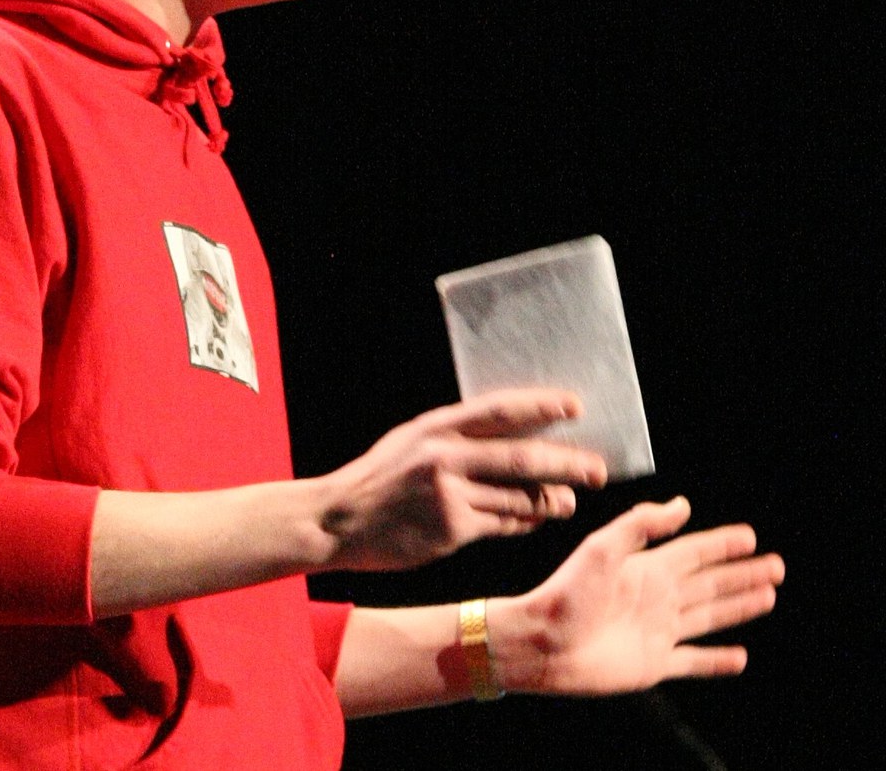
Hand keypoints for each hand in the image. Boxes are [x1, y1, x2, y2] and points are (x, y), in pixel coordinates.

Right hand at [316, 389, 607, 571]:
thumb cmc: (378, 480)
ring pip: (518, 498)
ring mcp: (449, 495)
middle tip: (598, 469)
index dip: (541, 406)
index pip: (500, 410)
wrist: (337, 520)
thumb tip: (508, 436)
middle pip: (523, 458)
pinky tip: (533, 521)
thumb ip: (454, 438)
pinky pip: (501, 525)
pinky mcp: (451, 530)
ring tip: (568, 502)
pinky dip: (522, 523)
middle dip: (567, 463)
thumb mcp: (410, 443)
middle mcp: (445, 457)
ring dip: (550, 501)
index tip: (575, 406)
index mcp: (436, 427)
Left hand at [487, 497, 784, 694]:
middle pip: (710, 583)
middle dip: (741, 574)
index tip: (750, 536)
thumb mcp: (602, 548)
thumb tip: (682, 505)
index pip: (694, 552)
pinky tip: (740, 656)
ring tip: (767, 596)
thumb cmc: (566, 593)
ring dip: (738, 606)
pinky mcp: (654, 664)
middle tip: (775, 565)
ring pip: (709, 616)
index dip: (722, 545)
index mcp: (645, 569)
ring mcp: (658, 632)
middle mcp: (656, 598)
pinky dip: (717, 661)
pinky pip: (694, 661)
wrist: (543, 642)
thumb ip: (640, 525)